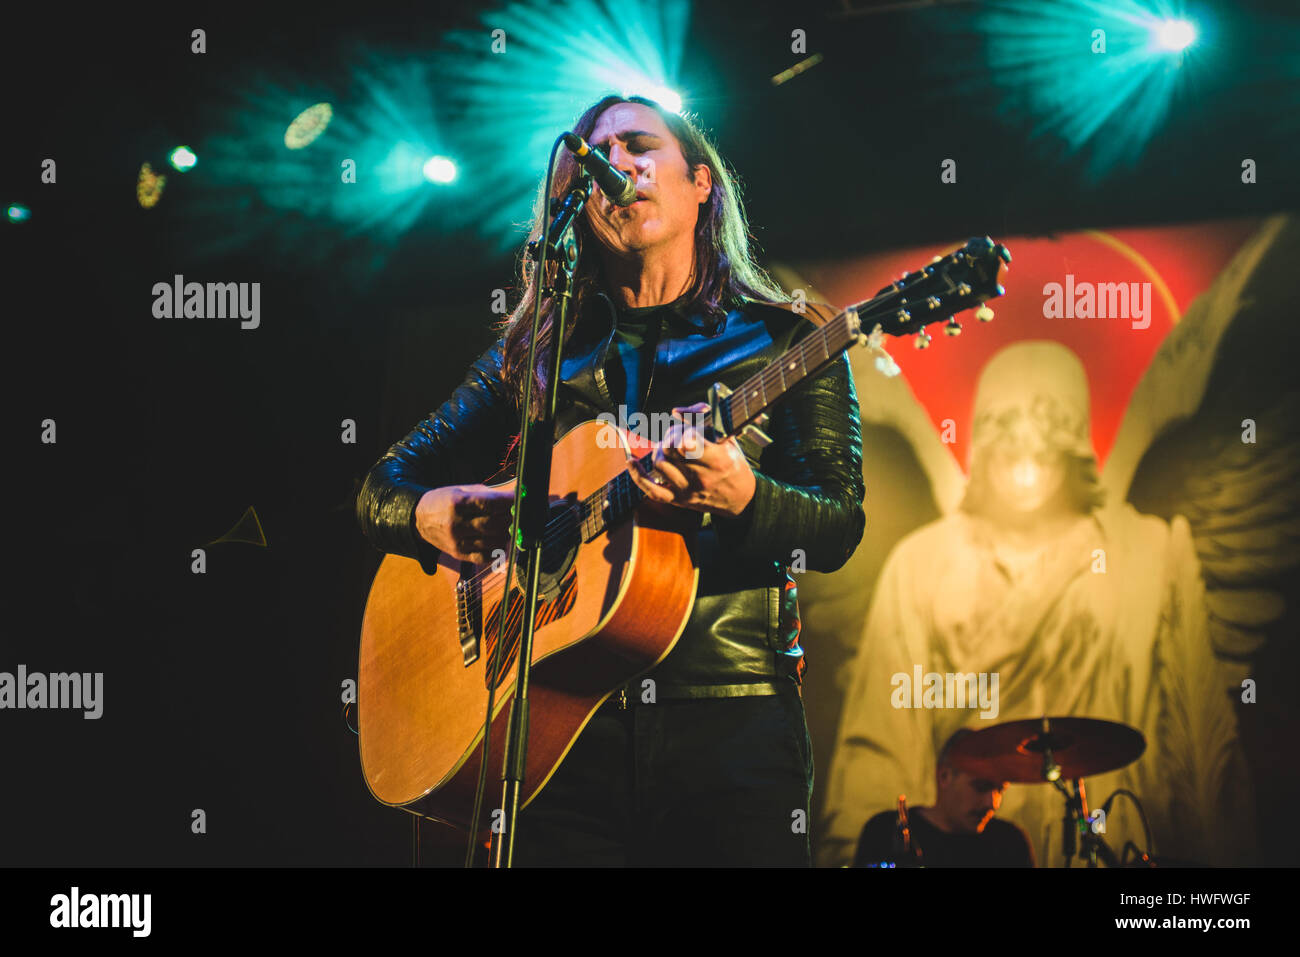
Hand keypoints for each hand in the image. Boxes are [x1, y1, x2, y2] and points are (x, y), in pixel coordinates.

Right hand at [415, 484, 513, 563]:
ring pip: (493, 542)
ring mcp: (457, 541)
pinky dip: (497, 550)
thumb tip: (516, 495)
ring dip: (507, 534)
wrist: (419, 519)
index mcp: (457, 503)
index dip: (510, 502)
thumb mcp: (463, 490)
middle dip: (511, 518)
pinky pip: (485, 557)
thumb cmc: (446, 501)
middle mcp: (456, 523)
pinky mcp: (458, 554)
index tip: (520, 498)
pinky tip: (499, 540)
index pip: (491, 504)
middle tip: (517, 513)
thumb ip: (489, 495)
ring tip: (508, 526)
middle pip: (494, 524)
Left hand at [626, 402, 756, 517]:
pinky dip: (638, 476)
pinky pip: (652, 491)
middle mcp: (701, 476)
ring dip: (660, 451)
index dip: (681, 433)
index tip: (687, 432)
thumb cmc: (734, 464)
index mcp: (717, 459)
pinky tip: (632, 462)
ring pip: (659, 465)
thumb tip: (676, 412)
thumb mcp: (727, 439)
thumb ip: (703, 421)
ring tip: (669, 447)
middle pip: (669, 450)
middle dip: (671, 436)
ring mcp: (688, 490)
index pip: (686, 445)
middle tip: (678, 435)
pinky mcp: (679, 500)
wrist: (742, 498)